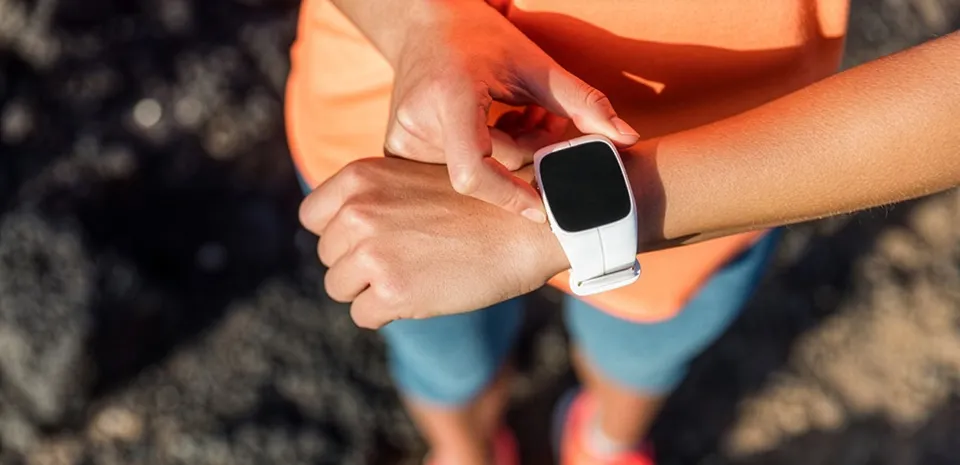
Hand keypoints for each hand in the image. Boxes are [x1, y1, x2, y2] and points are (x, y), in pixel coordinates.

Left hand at [298, 157, 569, 328]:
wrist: (528, 225)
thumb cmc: (478, 204)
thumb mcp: (411, 179)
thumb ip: (370, 200)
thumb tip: (337, 236)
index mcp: (359, 178)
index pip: (311, 217)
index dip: (337, 234)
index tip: (368, 240)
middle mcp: (358, 213)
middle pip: (327, 256)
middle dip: (358, 264)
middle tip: (405, 259)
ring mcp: (373, 253)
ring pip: (339, 288)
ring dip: (370, 289)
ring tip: (414, 275)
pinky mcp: (393, 292)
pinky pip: (364, 315)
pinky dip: (387, 312)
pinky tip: (422, 294)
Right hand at [384, 1, 639, 221]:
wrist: (423, 20)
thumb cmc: (481, 37)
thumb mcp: (535, 62)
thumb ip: (583, 102)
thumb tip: (628, 139)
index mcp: (449, 97)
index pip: (474, 170)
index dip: (509, 195)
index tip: (542, 207)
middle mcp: (418, 122)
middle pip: (485, 168)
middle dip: (525, 155)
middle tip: (545, 123)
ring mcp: (403, 138)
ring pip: (473, 170)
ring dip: (507, 152)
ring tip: (521, 114)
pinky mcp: (399, 148)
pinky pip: (453, 166)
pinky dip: (485, 153)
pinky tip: (496, 122)